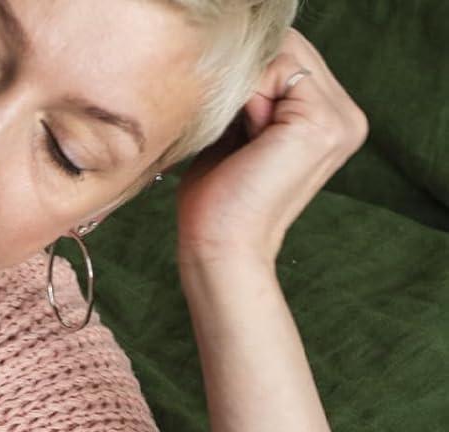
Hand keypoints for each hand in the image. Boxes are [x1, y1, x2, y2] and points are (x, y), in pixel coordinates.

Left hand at [175, 29, 367, 268]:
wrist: (220, 249)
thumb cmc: (217, 203)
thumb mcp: (237, 135)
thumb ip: (251, 96)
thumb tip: (243, 53)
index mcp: (332, 120)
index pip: (292, 58)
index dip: (250, 77)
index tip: (231, 124)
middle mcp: (346, 116)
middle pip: (292, 48)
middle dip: (250, 78)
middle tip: (233, 131)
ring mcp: (341, 117)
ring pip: (284, 53)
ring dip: (247, 89)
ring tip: (241, 139)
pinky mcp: (323, 121)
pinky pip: (276, 69)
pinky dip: (247, 96)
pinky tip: (245, 138)